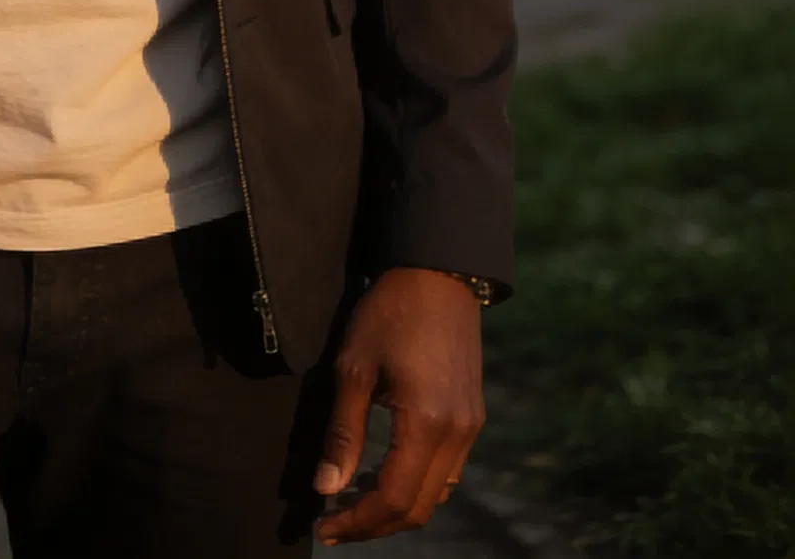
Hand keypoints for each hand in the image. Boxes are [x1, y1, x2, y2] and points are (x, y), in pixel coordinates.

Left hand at [313, 268, 483, 542]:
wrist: (439, 271)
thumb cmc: (389, 312)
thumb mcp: (354, 367)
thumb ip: (343, 432)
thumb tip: (326, 489)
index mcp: (428, 423)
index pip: (394, 499)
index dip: (358, 522)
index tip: (325, 528)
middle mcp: (457, 434)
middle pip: (419, 507)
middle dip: (375, 524)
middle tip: (335, 523)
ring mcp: (471, 427)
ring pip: (437, 495)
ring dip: (397, 508)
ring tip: (353, 502)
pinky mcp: (472, 416)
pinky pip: (448, 471)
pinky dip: (416, 485)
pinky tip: (385, 473)